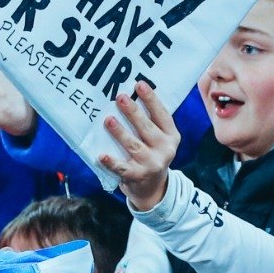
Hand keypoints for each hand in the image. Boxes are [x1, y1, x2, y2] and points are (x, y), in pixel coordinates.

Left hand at [98, 82, 180, 211]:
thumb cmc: (150, 153)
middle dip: (133, 112)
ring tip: (108, 120)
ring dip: (120, 132)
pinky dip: (112, 162)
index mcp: (171, 136)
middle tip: (120, 98)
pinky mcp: (137, 177)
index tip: (139, 84)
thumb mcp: (158, 138)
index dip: (151, 99)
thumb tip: (127, 94)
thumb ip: (149, 121)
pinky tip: (102, 155)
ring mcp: (152, 164)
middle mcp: (165, 150)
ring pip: (134, 146)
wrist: (152, 188)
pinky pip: (122, 168)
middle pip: (147, 128)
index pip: (162, 115)